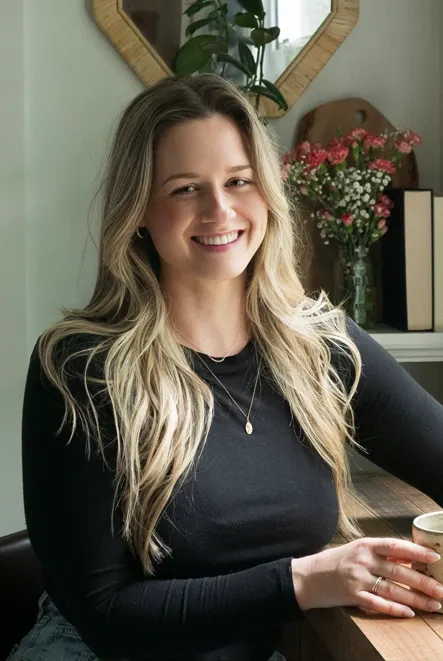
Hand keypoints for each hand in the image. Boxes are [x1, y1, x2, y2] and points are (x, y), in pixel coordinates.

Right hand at [291, 537, 442, 617]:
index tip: (435, 557)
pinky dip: (395, 609)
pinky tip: (409, 613)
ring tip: (433, 605)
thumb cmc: (335, 561)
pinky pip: (378, 604)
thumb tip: (409, 557)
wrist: (308, 576)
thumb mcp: (357, 550)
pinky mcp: (352, 596)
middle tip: (442, 590)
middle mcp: (363, 560)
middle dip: (423, 582)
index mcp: (365, 545)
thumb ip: (380, 553)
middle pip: (399, 571)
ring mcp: (358, 579)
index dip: (417, 551)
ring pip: (393, 590)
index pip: (396, 546)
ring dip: (415, 599)